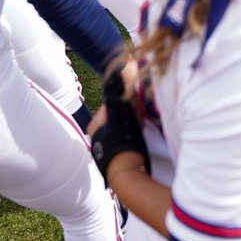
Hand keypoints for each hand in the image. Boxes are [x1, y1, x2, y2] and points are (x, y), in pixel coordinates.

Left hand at [89, 66, 149, 186]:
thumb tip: (125, 66)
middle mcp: (98, 137)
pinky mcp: (118, 157)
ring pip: (123, 128)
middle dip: (131, 112)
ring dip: (134, 123)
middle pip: (118, 116)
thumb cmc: (123, 142)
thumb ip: (121, 90)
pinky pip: (127, 139)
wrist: (128, 174)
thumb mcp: (122, 112)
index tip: (137, 99)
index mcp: (96, 125)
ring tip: (144, 123)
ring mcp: (108, 148)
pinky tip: (142, 136)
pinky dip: (135, 134)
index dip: (126, 99)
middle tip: (142, 112)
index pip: (112, 103)